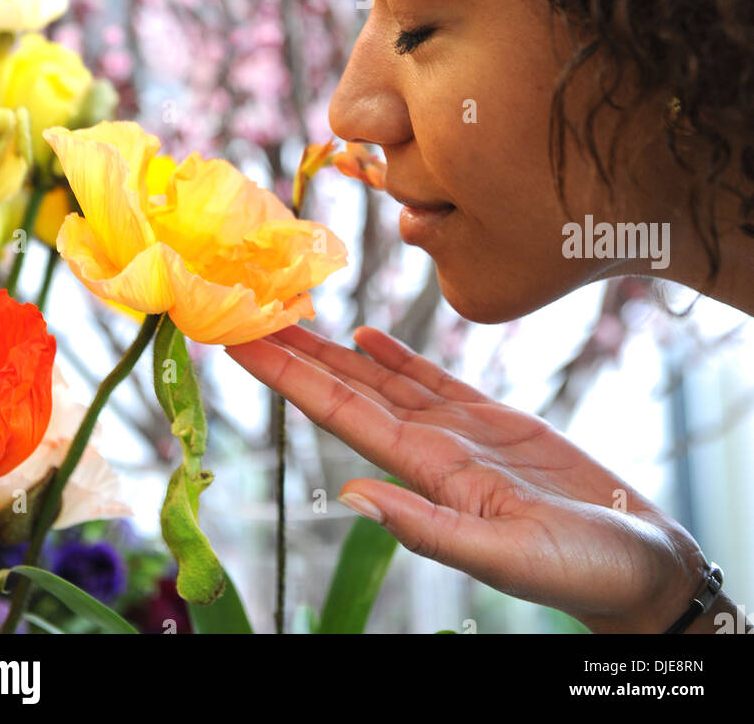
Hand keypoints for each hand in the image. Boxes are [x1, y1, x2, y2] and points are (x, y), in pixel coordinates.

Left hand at [224, 323, 708, 632]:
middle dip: (296, 350)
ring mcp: (461, 435)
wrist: (641, 568)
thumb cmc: (582, 573)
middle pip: (348, 388)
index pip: (339, 413)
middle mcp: (431, 449)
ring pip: (383, 379)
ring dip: (335, 348)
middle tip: (245, 308)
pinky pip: (433, 381)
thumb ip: (429, 528)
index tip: (239, 340)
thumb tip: (350, 498)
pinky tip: (366, 336)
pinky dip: (396, 357)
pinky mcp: (497, 424)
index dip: (287, 375)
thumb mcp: (505, 556)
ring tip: (292, 312)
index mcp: (427, 474)